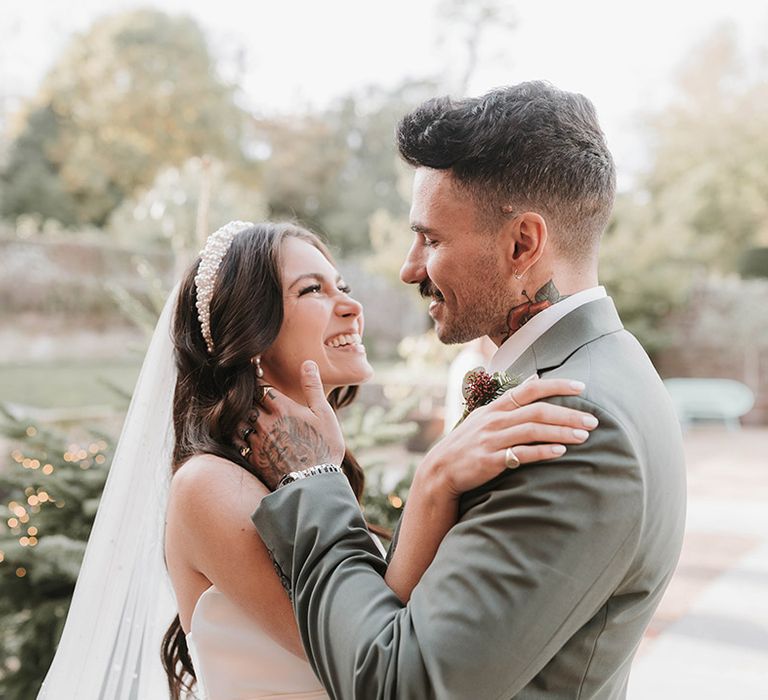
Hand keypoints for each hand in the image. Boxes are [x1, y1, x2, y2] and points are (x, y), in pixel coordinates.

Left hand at [233, 361, 344, 489]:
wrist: (314, 483)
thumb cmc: (324, 446)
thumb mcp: (324, 414)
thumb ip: (313, 387)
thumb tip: (307, 362)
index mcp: (282, 408)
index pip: (260, 387)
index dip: (256, 380)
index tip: (254, 375)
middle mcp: (265, 422)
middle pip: (246, 403)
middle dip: (245, 397)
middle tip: (242, 391)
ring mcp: (257, 441)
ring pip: (238, 422)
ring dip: (238, 416)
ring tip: (240, 413)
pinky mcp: (254, 458)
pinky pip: (237, 442)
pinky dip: (236, 435)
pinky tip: (240, 435)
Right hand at [423, 378, 597, 497]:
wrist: (441, 469)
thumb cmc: (468, 442)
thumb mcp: (485, 416)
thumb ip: (510, 400)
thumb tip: (533, 379)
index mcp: (496, 407)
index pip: (529, 389)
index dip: (556, 386)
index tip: (582, 387)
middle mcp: (495, 420)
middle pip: (537, 411)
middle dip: (568, 414)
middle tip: (593, 420)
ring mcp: (492, 439)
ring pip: (532, 431)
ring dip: (561, 432)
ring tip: (584, 436)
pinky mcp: (491, 460)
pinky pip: (521, 454)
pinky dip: (542, 452)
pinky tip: (560, 452)